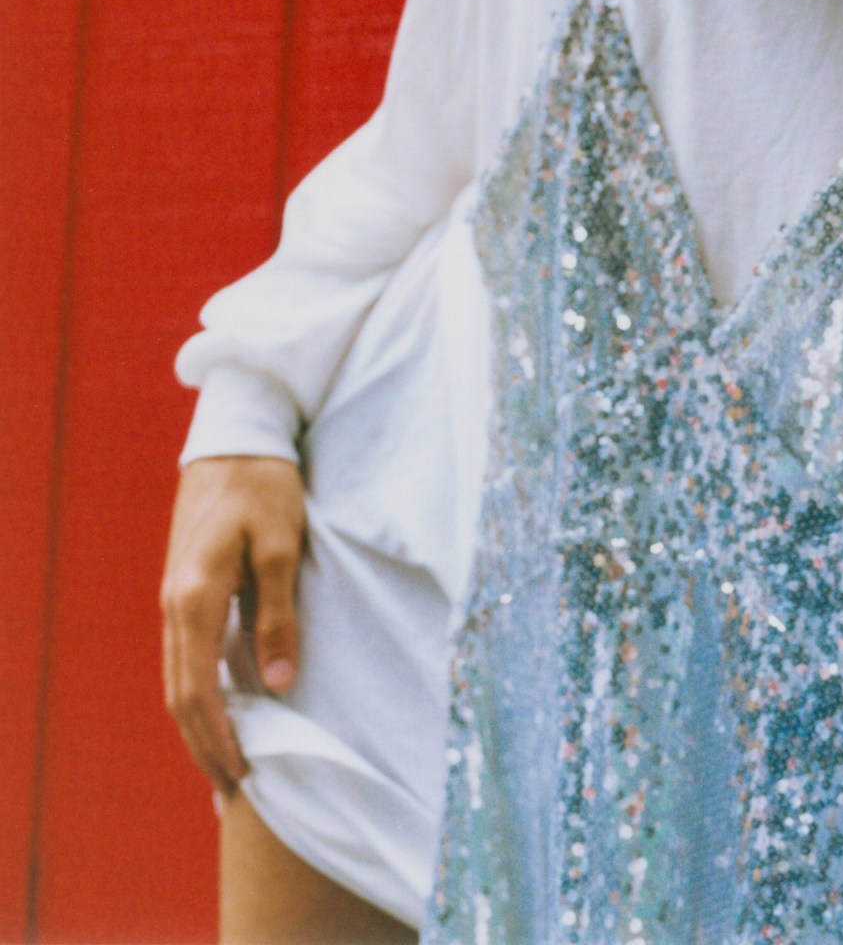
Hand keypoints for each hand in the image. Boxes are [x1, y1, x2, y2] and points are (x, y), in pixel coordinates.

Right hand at [160, 455, 305, 794]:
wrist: (238, 436)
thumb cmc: (267, 485)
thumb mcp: (284, 546)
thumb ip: (277, 615)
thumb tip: (279, 684)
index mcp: (195, 597)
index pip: (199, 691)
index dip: (220, 738)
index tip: (243, 775)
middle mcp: (175, 603)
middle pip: (181, 694)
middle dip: (205, 745)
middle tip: (233, 790)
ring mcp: (174, 595)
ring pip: (178, 677)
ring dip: (199, 723)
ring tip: (225, 762)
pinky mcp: (185, 585)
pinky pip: (186, 654)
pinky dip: (199, 691)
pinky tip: (220, 707)